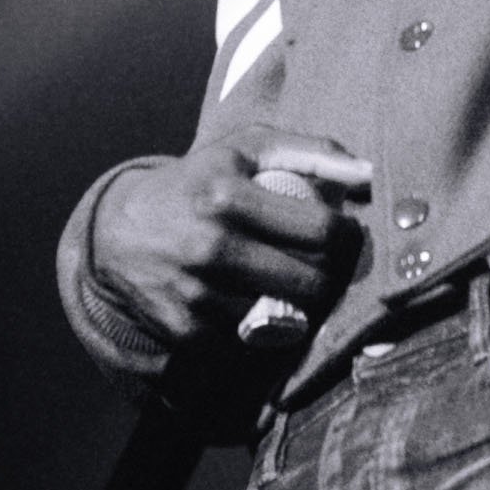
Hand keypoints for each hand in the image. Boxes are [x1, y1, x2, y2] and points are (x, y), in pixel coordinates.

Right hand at [89, 130, 372, 345]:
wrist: (120, 232)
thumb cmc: (200, 182)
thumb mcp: (247, 149)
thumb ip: (313, 151)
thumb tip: (370, 174)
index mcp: (227, 196)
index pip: (323, 231)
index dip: (349, 237)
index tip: (348, 235)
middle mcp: (211, 247)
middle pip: (313, 283)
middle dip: (333, 276)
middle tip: (329, 265)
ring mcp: (197, 295)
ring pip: (289, 319)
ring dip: (301, 306)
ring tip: (294, 282)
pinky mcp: (187, 333)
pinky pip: (254, 341)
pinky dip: (265, 326)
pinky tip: (257, 302)